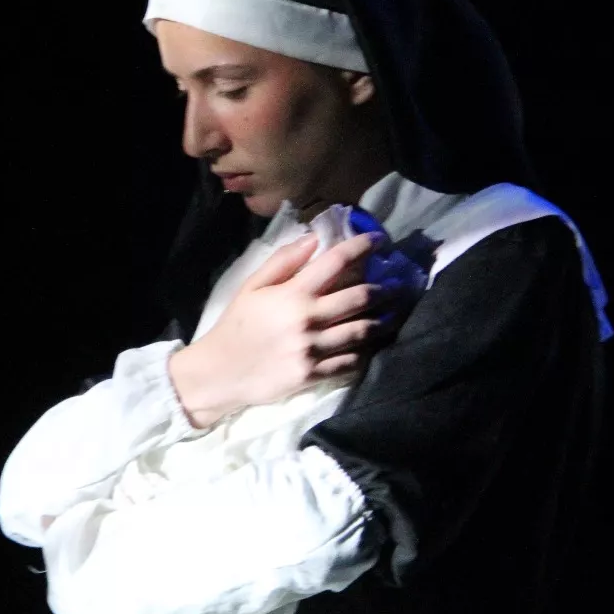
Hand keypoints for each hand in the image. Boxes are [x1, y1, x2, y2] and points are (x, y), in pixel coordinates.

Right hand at [168, 231, 396, 427]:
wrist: (220, 372)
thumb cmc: (237, 325)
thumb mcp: (252, 287)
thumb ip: (283, 261)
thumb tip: (313, 239)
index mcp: (293, 294)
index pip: (336, 262)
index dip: (362, 246)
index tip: (378, 240)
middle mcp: (308, 319)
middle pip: (360, 297)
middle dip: (383, 288)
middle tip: (393, 285)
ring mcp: (313, 349)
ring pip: (362, 331)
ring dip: (380, 321)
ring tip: (389, 315)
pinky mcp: (314, 374)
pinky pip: (351, 362)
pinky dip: (363, 352)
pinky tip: (368, 346)